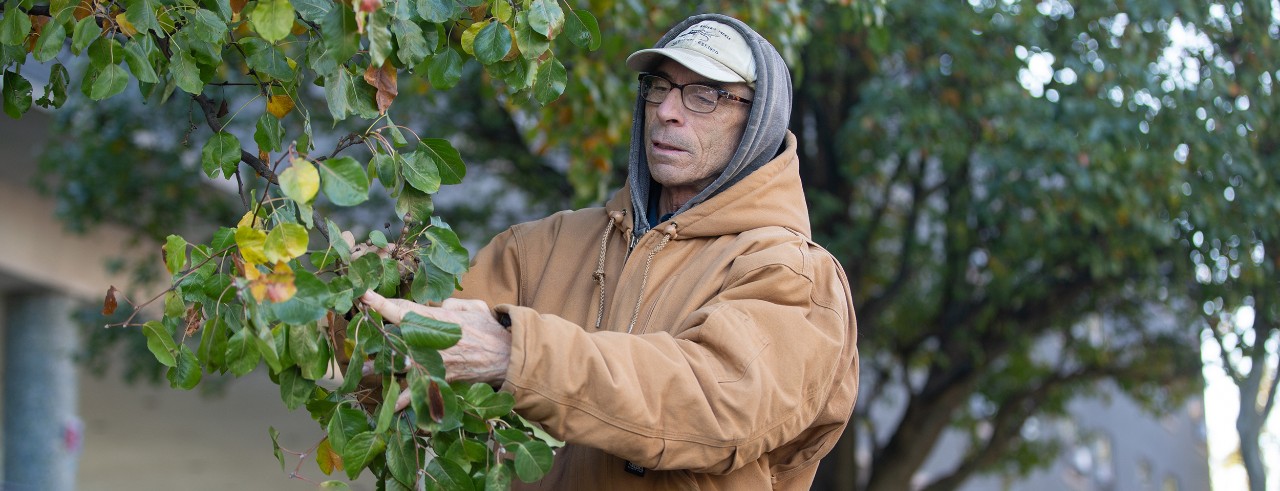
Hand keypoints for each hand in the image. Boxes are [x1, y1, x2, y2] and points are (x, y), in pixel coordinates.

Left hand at [360, 290, 511, 391]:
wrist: (508, 357)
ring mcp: (433, 362)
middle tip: (359, 332)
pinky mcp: (440, 380)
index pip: (402, 309)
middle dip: (374, 334)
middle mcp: (430, 341)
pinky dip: (405, 400)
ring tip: (362, 369)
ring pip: (400, 364)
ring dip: (380, 366)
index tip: (363, 296)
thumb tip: (437, 306)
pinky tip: (390, 406)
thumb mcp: (473, 307)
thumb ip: (452, 303)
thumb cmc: (490, 330)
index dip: (380, 303)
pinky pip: (418, 391)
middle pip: (394, 337)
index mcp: (437, 319)